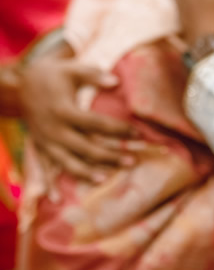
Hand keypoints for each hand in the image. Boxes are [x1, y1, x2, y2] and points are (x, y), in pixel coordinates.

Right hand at [20, 48, 139, 181]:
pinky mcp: (39, 147)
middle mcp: (54, 130)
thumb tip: (116, 82)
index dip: (119, 129)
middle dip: (110, 156)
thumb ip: (94, 75)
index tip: (139, 133)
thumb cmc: (51, 75)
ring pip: (68, 162)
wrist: (18, 84)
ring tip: (107, 179)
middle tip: (133, 161)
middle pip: (86, 148)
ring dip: (87, 173)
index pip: (97, 124)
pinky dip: (49, 184)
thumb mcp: (72, 69)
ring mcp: (45, 141)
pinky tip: (56, 200)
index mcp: (64, 110)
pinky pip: (45, 169)